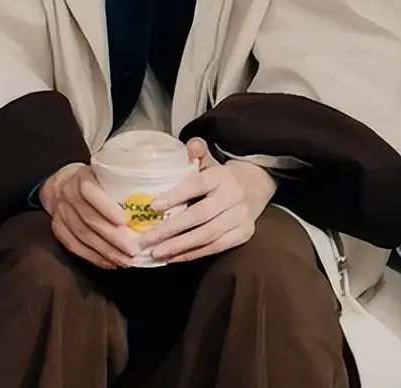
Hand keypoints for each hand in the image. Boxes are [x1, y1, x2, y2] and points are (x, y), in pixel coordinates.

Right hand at [39, 162, 141, 269]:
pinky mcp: (58, 229)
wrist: (60, 185)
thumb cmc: (93, 178)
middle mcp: (68, 196)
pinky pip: (75, 247)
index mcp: (81, 178)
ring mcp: (60, 214)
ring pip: (83, 236)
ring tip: (125, 261)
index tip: (125, 222)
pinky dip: (93, 257)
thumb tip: (153, 197)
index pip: (90, 192)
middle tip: (132, 250)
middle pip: (89, 220)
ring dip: (105, 252)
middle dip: (112, 238)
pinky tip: (109, 263)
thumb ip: (120, 182)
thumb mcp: (104, 172)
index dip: (107, 208)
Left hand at [137, 138, 275, 264]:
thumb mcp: (210, 162)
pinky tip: (174, 258)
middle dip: (171, 229)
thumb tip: (190, 144)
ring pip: (208, 235)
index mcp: (222, 176)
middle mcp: (234, 196)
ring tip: (156, 253)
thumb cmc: (221, 177)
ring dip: (180, 246)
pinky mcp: (244, 234)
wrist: (255, 188)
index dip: (176, 195)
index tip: (153, 206)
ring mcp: (241, 217)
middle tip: (145, 240)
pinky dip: (193, 254)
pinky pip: (216, 247)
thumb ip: (198, 154)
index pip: (198, 184)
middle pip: (201, 215)